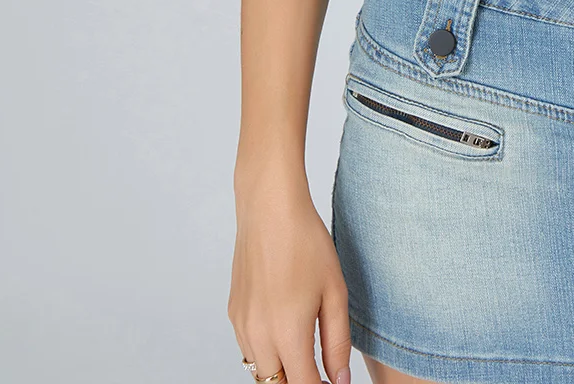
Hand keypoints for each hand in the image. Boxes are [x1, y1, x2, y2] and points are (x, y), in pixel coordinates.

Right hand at [229, 172, 352, 383]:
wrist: (269, 208)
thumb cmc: (307, 243)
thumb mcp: (335, 291)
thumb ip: (337, 342)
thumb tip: (339, 379)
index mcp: (287, 332)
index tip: (333, 383)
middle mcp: (258, 335)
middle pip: (276, 383)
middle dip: (299, 381)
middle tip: (322, 370)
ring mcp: (241, 325)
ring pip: (260, 369)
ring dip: (281, 369)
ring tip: (306, 350)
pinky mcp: (233, 312)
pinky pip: (249, 347)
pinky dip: (266, 350)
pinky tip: (284, 326)